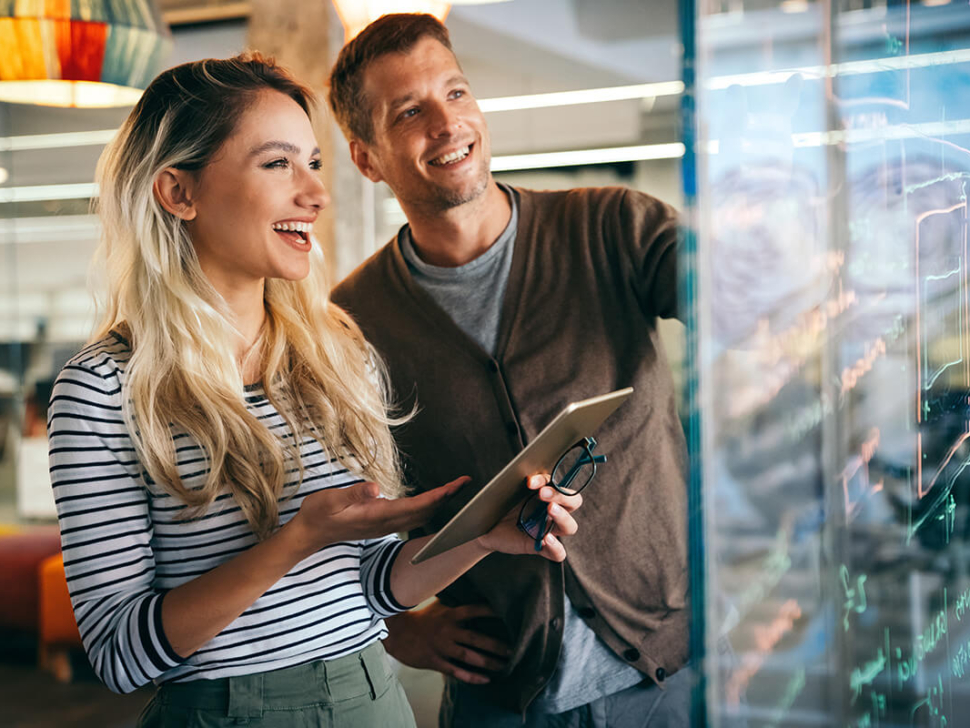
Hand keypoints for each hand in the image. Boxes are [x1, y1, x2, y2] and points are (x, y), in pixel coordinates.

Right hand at [288, 477, 468, 554]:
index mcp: (378, 515)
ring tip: (456, 487)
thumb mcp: (329, 500)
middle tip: (466, 482)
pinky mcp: (382, 522)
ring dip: (440, 501)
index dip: (438, 496)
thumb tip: (375, 489)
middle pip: (425, 511)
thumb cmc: (318, 514)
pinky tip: (434, 498)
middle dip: (447, 497)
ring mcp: (384, 524)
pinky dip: (428, 505)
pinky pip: (412, 515)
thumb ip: (353, 494)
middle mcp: (385, 522)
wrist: (310, 534)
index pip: (416, 506)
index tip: (455, 486)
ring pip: (420, 515)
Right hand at [384, 600, 510, 683]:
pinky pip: (456, 671)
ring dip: (489, 662)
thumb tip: (478, 591)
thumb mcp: (440, 606)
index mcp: (450, 614)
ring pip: (469, 657)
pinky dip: (472, 677)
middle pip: (476, 639)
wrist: (397, 633)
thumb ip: (458, 603)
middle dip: (497, 646)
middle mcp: (447, 630)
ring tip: (505, 666)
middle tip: (515, 650)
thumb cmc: (423, 617)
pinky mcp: (435, 661)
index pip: (475, 610)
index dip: (492, 611)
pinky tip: (486, 679)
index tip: (510, 614)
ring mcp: (441, 647)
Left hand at [476, 475, 581, 561]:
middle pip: (573, 502)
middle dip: (561, 496)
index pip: (559, 484)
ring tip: (550, 510)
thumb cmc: (499, 505)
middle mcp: (551, 511)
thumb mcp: (508, 490)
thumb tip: (527, 476)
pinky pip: (558, 553)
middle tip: (542, 494)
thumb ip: (518, 481)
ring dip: (563, 517)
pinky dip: (556, 547)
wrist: (485, 526)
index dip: (549, 481)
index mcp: (547, 494)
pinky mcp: (540, 547)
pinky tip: (546, 540)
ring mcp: (548, 529)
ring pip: (570, 526)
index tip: (530, 482)